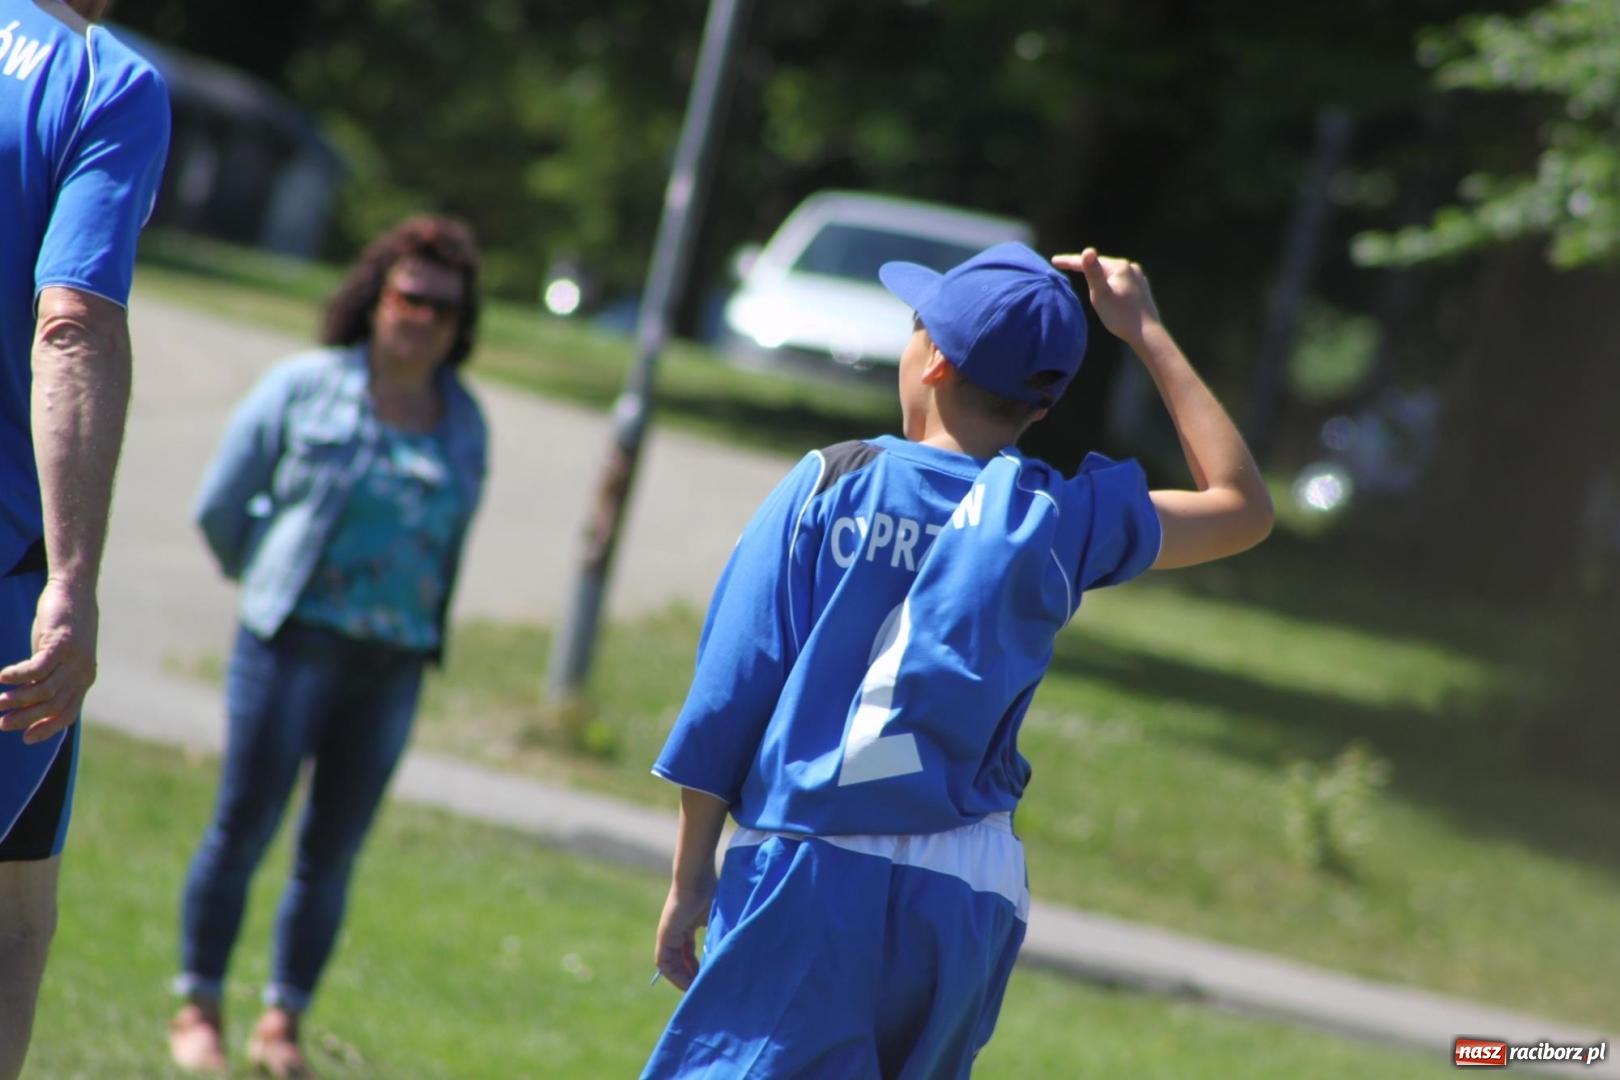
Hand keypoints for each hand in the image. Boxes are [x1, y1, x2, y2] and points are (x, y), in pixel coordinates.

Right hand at [0, 577, 97, 743]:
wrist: (74, 592)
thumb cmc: (62, 628)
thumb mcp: (58, 658)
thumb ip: (48, 677)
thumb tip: (26, 699)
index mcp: (83, 680)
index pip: (66, 714)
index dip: (46, 729)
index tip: (25, 739)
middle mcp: (82, 673)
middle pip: (52, 705)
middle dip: (25, 717)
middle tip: (2, 722)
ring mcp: (74, 659)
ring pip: (44, 689)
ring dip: (17, 698)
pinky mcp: (62, 643)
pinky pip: (38, 668)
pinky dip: (18, 675)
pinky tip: (1, 677)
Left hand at [653, 876, 714, 991]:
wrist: (697, 877)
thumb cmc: (711, 892)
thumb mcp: (716, 919)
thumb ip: (718, 935)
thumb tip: (730, 953)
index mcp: (687, 926)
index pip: (688, 953)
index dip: (696, 968)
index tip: (707, 977)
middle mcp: (675, 932)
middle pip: (680, 961)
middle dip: (690, 977)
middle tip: (702, 989)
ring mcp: (668, 934)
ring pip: (671, 964)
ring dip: (682, 979)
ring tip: (696, 990)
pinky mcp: (664, 935)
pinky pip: (664, 962)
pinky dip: (674, 974)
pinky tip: (687, 983)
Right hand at [1052, 249, 1161, 347]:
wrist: (1146, 333)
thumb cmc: (1120, 316)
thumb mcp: (1101, 295)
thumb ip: (1093, 273)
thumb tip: (1087, 251)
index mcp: (1119, 267)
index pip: (1089, 262)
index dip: (1069, 261)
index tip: (1054, 261)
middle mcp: (1130, 267)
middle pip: (1101, 265)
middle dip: (1085, 267)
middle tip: (1067, 267)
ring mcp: (1138, 277)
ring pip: (1112, 273)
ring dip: (1099, 275)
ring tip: (1087, 279)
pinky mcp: (1142, 288)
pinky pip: (1121, 280)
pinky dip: (1111, 282)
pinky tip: (1109, 289)